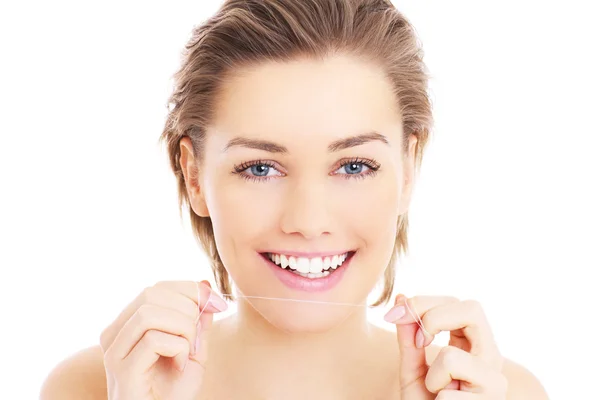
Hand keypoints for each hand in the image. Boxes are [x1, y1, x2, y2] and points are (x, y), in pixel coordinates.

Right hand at [99, 280, 227, 399]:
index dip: (190, 290)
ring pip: (149, 313)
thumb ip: (198, 320)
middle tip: (198, 335)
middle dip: (187, 308)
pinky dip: (178, 348)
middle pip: (151, 293)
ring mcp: (114, 352)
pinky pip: (153, 340)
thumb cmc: (174, 392)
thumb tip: (206, 284)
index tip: (217, 304)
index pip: (157, 288)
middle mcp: (115, 334)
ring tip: (189, 350)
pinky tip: (180, 365)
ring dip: (182, 328)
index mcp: (128, 324)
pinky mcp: (121, 370)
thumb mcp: (193, 350)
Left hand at [384, 295, 506, 398]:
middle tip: (419, 341)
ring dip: (433, 376)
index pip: (456, 303)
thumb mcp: (411, 368)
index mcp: (472, 343)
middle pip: (473, 308)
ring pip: (452, 356)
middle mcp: (489, 355)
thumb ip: (408, 337)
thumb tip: (400, 298)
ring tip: (439, 392)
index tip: (394, 316)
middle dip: (434, 317)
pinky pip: (448, 393)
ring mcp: (495, 379)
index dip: (423, 303)